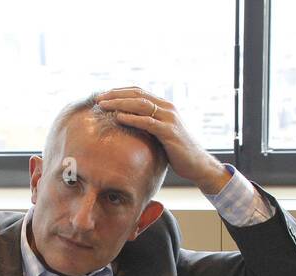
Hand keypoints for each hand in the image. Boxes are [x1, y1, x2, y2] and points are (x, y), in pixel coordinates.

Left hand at [93, 87, 229, 194]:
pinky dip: (132, 118)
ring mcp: (169, 119)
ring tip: (104, 106)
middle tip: (98, 98)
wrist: (197, 165)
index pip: (139, 92)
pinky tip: (119, 118)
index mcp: (164, 106)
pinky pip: (148, 122)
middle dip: (116, 95)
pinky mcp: (169, 132)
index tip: (103, 95)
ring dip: (120, 103)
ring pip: (141, 105)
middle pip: (137, 95)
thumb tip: (128, 127)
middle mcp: (167, 108)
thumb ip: (148, 126)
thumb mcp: (160, 135)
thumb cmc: (177, 152)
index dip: (120, 91)